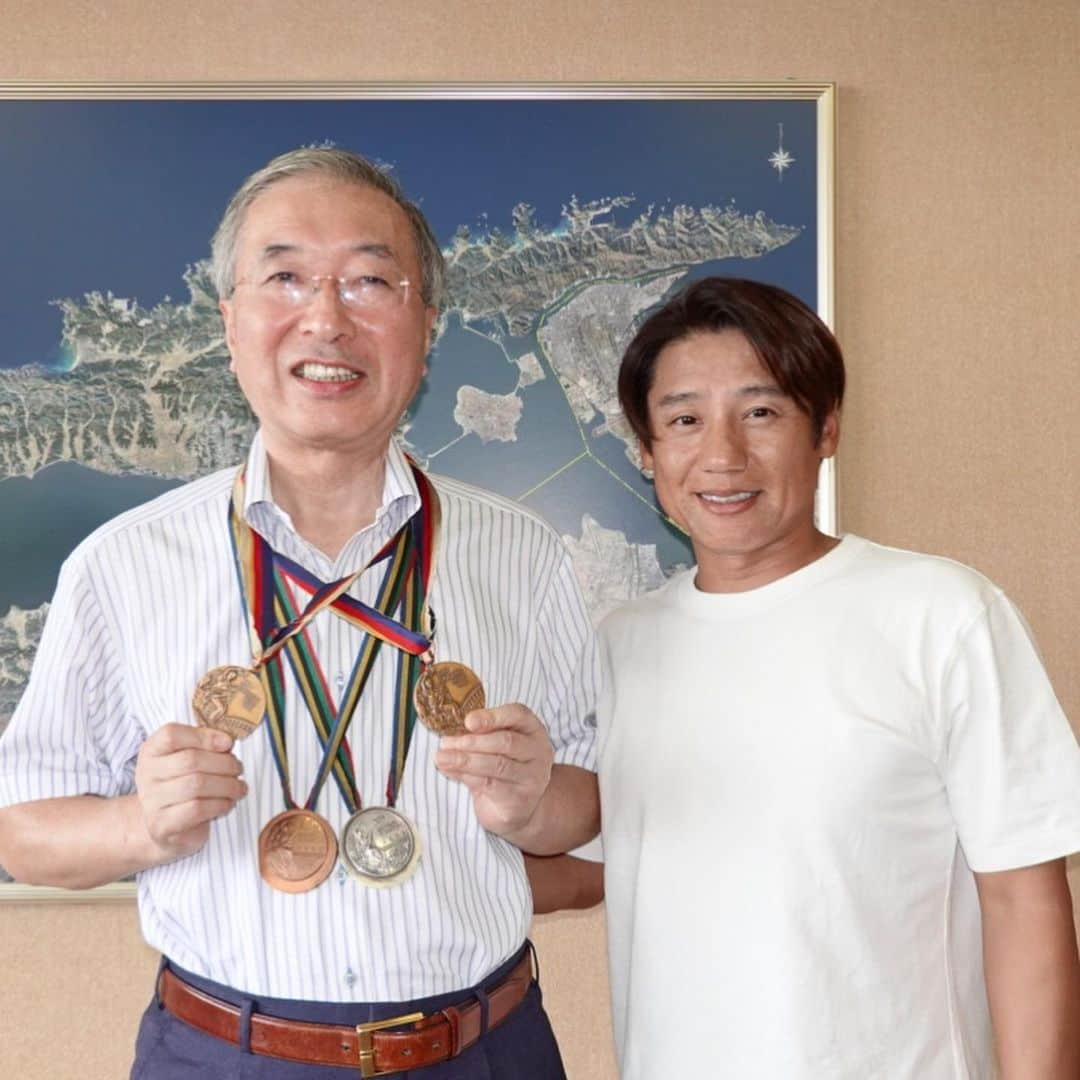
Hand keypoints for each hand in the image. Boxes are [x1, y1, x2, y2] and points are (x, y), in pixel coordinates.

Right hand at [134, 723, 247, 863]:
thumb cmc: (183, 784)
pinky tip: (228, 803)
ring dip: (227, 785)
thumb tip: (226, 741)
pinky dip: (220, 804)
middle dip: (224, 763)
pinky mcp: (162, 825)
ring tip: (239, 787)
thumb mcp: (190, 758)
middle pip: (190, 760)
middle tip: (239, 768)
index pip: (171, 734)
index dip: (204, 736)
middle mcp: (147, 774)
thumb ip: (206, 745)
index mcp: (152, 751)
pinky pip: (197, 809)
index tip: (228, 743)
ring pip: (197, 785)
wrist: (164, 825)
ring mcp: (152, 801)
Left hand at [434, 703, 553, 841]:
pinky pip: (491, 785)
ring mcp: (532, 777)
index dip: (492, 716)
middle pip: (506, 741)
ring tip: (441, 758)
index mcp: (533, 729)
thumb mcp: (497, 745)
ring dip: (465, 760)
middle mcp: (538, 751)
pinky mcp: (520, 799)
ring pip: (497, 765)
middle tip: (446, 742)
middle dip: (473, 742)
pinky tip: (450, 771)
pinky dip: (466, 777)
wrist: (519, 807)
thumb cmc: (505, 767)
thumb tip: (450, 738)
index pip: (517, 715)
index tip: (468, 721)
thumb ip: (481, 736)